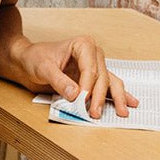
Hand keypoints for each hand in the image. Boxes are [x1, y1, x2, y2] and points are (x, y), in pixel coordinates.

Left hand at [19, 35, 139, 119]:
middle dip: (99, 97)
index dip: (88, 86)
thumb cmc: (35, 59)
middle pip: (102, 78)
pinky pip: (109, 87)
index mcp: (83, 45)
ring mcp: (95, 67)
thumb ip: (59, 81)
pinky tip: (130, 102)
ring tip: (122, 112)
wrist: (29, 62)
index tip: (82, 100)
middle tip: (93, 113)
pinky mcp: (93, 79)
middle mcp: (93, 55)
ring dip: (116, 98)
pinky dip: (119, 95)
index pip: (91, 69)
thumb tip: (75, 94)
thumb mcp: (44, 68)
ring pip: (111, 82)